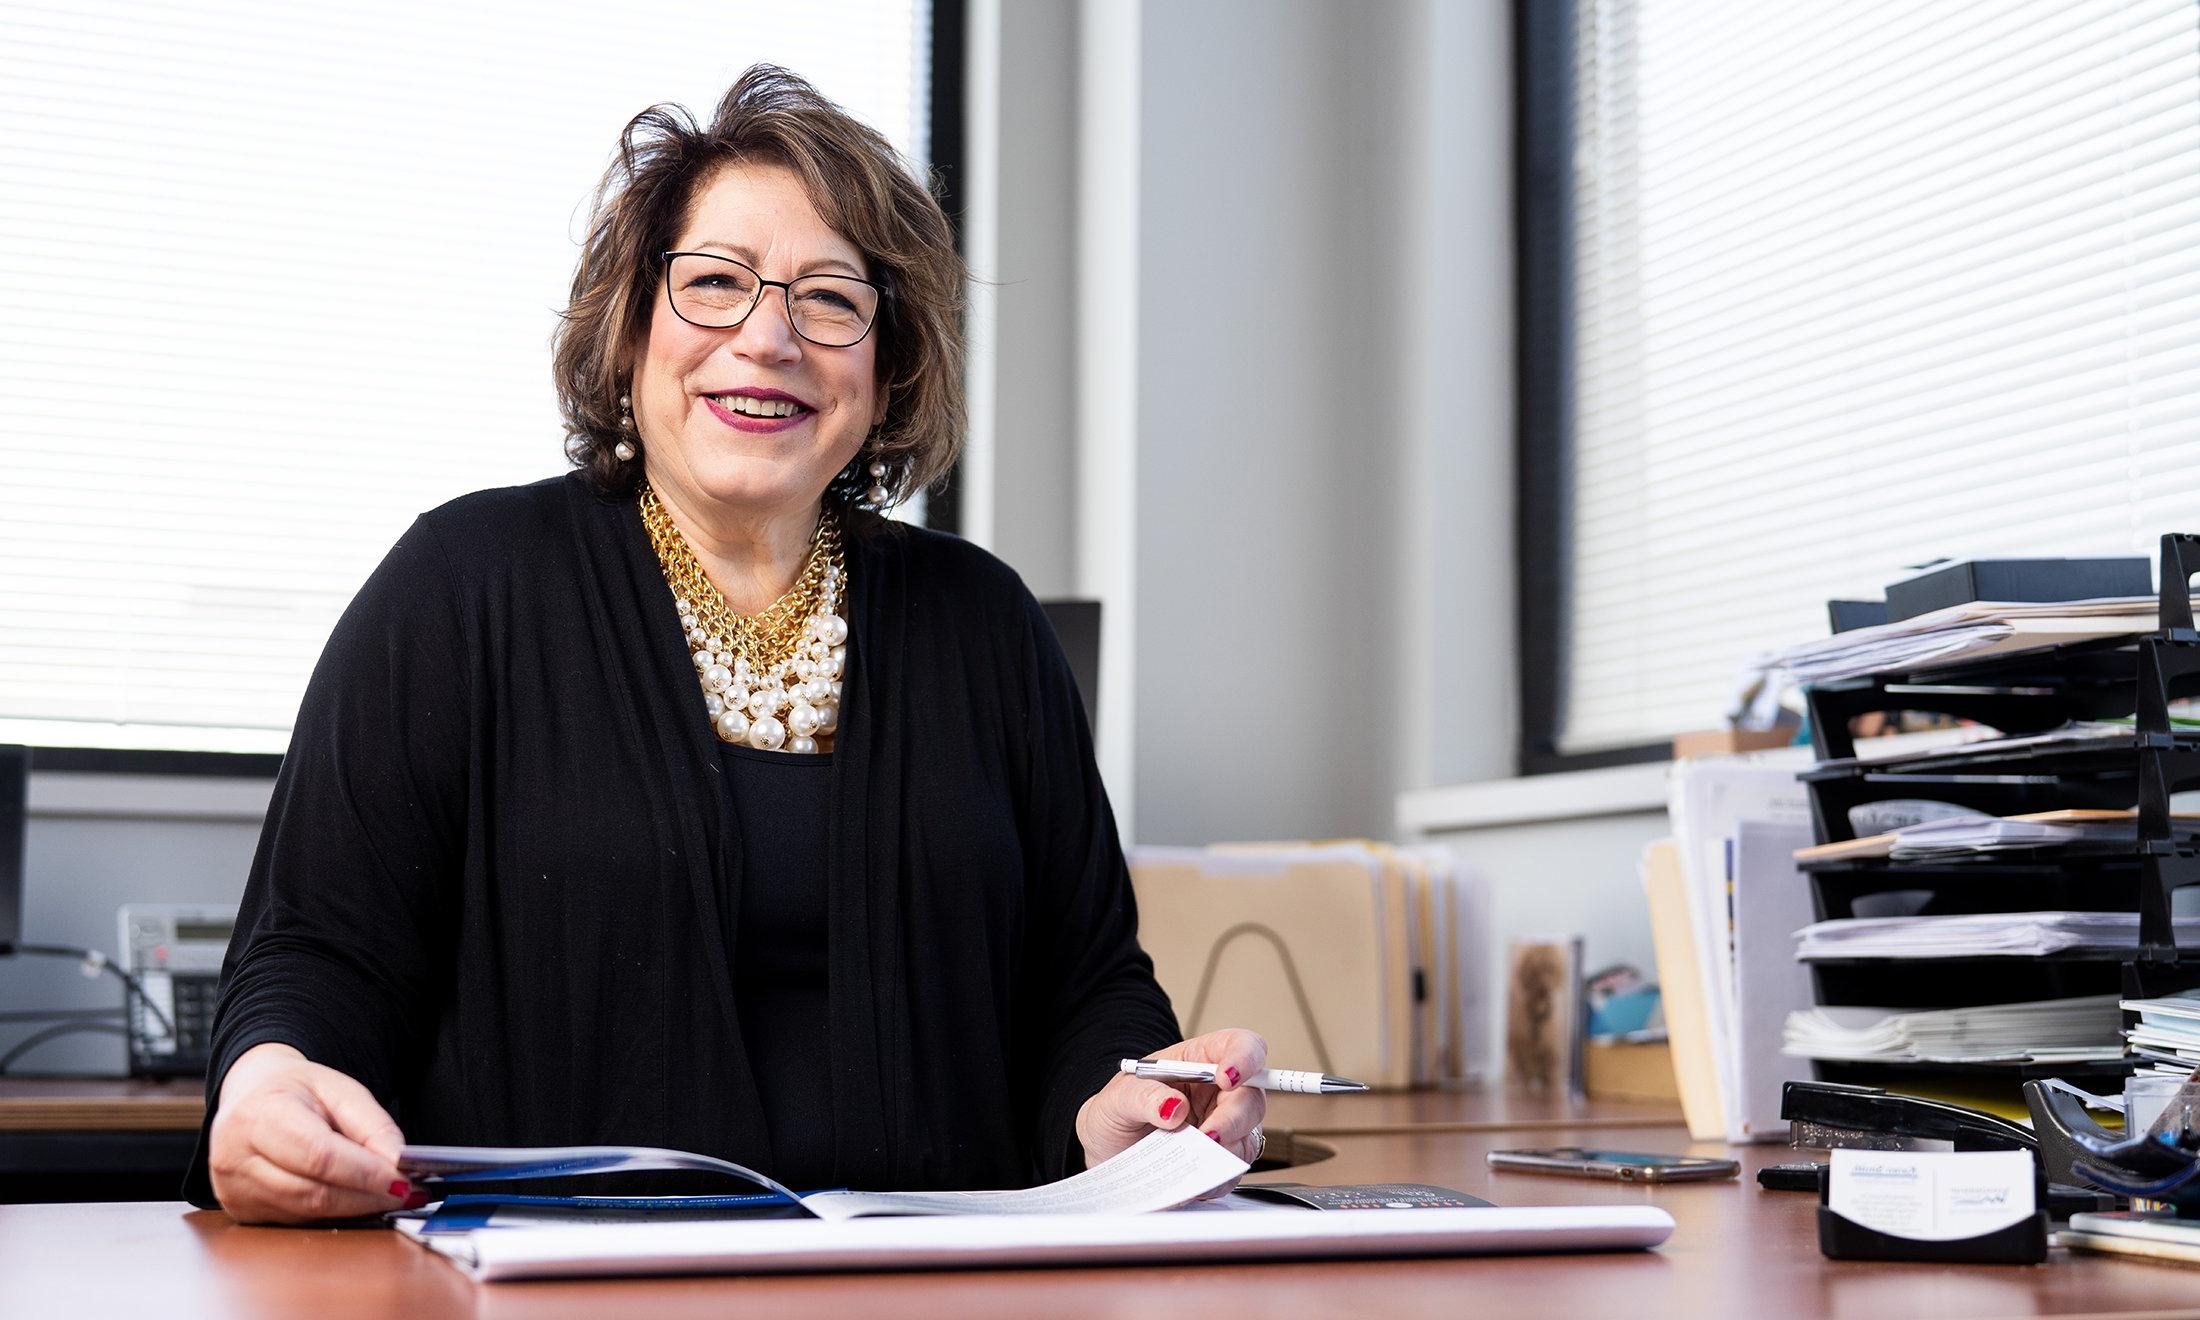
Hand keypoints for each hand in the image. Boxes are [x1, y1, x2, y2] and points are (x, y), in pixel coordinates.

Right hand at [206, 1042, 411, 1224]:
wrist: (249, 1096)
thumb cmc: (295, 1090)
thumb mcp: (339, 1089)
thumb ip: (373, 1126)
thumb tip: (399, 1164)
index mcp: (259, 1117)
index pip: (319, 1156)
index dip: (365, 1174)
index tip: (403, 1181)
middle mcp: (236, 1158)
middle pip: (314, 1192)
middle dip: (367, 1197)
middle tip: (407, 1194)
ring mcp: (233, 1190)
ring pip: (307, 1213)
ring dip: (355, 1210)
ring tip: (387, 1196)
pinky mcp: (240, 1210)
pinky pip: (296, 1220)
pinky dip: (331, 1214)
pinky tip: (353, 1200)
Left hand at [1075, 1028, 1267, 1188]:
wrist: (1107, 1153)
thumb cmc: (1116, 1114)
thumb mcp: (1117, 1098)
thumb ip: (1143, 1096)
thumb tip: (1173, 1107)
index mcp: (1198, 1061)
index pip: (1239, 1045)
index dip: (1244, 1057)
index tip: (1227, 1077)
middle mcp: (1217, 1092)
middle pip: (1251, 1096)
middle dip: (1234, 1118)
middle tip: (1207, 1136)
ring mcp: (1222, 1127)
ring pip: (1249, 1136)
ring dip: (1225, 1151)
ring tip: (1191, 1160)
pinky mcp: (1220, 1161)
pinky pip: (1233, 1171)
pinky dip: (1215, 1177)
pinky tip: (1190, 1179)